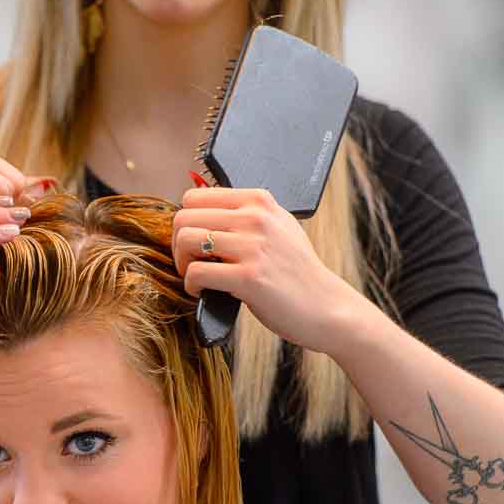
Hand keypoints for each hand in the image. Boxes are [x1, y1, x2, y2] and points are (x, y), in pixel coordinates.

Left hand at [172, 186, 358, 351]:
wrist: (325, 306)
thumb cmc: (296, 271)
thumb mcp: (278, 227)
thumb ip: (246, 214)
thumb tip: (203, 209)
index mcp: (259, 201)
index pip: (195, 197)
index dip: (187, 222)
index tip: (195, 241)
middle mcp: (255, 218)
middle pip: (184, 217)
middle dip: (178, 244)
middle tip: (190, 262)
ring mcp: (252, 246)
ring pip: (186, 240)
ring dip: (183, 263)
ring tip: (197, 276)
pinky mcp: (248, 277)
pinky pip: (196, 273)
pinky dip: (191, 285)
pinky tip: (203, 291)